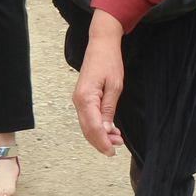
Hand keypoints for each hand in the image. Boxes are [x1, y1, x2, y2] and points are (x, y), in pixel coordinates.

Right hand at [73, 13, 127, 156]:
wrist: (101, 44)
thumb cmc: (109, 62)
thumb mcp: (115, 86)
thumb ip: (109, 109)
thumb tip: (105, 129)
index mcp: (86, 98)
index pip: (93, 127)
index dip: (103, 142)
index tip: (113, 151)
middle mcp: (78, 101)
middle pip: (87, 130)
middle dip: (101, 141)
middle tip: (117, 147)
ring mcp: (78, 100)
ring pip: (87, 125)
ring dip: (100, 135)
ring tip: (117, 139)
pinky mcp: (82, 98)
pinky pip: (88, 118)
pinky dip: (97, 126)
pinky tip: (109, 129)